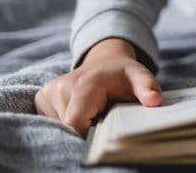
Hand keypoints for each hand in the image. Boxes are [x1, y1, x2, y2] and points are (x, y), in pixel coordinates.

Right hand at [34, 38, 161, 135]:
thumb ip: (147, 87)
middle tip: (101, 120)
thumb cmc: (123, 73)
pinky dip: (66, 122)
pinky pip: (51, 121)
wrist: (105, 60)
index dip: (88, 134)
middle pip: (67, 127)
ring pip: (59, 126)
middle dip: (84, 130)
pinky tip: (81, 112)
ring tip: (93, 113)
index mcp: (84, 84)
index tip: (103, 132)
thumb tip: (155, 101)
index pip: (75, 123)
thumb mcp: (139, 76)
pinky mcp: (41, 97)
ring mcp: (48, 91)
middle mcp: (61, 86)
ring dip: (76, 126)